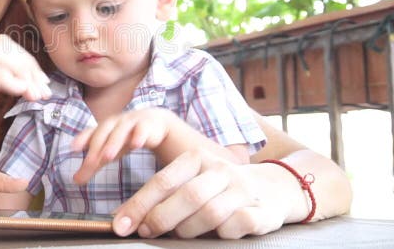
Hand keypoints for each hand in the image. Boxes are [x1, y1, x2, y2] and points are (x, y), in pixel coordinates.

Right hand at [0, 34, 51, 162]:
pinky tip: (19, 92)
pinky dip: (5, 78)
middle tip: (45, 90)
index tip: (41, 84)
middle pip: (2, 47)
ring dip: (22, 73)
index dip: (26, 62)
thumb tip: (12, 79)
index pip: (1, 47)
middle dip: (29, 67)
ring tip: (37, 94)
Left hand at [71, 108, 175, 183]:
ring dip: (114, 142)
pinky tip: (136, 145)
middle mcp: (116, 124)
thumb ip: (93, 165)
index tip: (73, 148)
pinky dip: (139, 135)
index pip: (91, 133)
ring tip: (108, 157)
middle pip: (103, 132)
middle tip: (90, 163)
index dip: (82, 139)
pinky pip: (143, 128)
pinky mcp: (148, 125)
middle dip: (96, 146)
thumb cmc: (125, 138)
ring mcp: (132, 122)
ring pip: (121, 130)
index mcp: (104, 129)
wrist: (153, 123)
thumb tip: (75, 181)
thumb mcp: (110, 151)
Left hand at [111, 149, 287, 238]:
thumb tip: (127, 218)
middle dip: (160, 217)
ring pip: (210, 212)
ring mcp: (242, 189)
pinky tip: (217, 234)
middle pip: (186, 195)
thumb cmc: (219, 190)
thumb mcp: (192, 182)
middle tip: (145, 232)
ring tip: (180, 235)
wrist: (272, 189)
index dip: (139, 204)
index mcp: (197, 158)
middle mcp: (220, 170)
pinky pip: (237, 225)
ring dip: (188, 229)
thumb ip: (165, 195)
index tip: (121, 224)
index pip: (163, 181)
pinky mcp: (261, 211)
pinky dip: (222, 234)